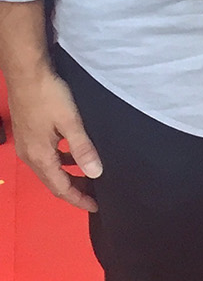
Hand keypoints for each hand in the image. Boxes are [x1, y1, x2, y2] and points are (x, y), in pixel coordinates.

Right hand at [10, 67, 102, 211]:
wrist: (27, 74)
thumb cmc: (49, 96)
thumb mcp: (70, 122)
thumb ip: (83, 148)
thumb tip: (96, 173)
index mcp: (40, 157)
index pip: (61, 188)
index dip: (79, 199)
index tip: (96, 206)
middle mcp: (31, 156)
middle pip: (54, 182)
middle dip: (74, 190)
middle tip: (96, 194)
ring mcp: (28, 146)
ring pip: (50, 169)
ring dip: (68, 175)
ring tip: (89, 176)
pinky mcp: (29, 135)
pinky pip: (47, 156)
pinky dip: (62, 161)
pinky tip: (75, 154)